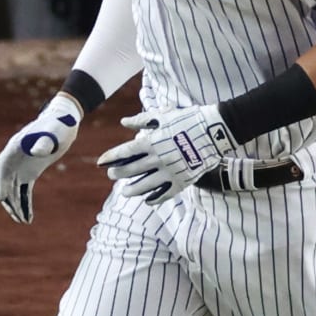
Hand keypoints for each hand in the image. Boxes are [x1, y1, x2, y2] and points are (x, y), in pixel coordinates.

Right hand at [0, 94, 83, 222]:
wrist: (63, 122)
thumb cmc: (59, 124)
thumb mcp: (55, 131)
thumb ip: (46, 141)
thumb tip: (36, 152)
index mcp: (15, 147)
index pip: (2, 167)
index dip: (0, 183)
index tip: (0, 198)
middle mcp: (14, 159)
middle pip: (4, 182)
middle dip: (8, 199)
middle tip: (16, 215)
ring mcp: (20, 167)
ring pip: (13, 190)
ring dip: (16, 206)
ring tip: (23, 221)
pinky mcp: (30, 173)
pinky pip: (23, 191)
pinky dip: (25, 204)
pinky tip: (28, 217)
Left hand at [97, 105, 234, 205]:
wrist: (215, 130)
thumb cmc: (187, 118)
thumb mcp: (162, 115)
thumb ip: (141, 120)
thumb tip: (124, 122)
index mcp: (151, 142)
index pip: (124, 153)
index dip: (110, 158)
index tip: (100, 162)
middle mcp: (158, 159)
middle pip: (131, 170)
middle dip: (118, 174)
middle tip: (112, 175)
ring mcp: (170, 171)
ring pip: (145, 186)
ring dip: (132, 190)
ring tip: (125, 192)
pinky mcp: (183, 180)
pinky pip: (165, 194)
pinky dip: (155, 198)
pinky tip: (148, 200)